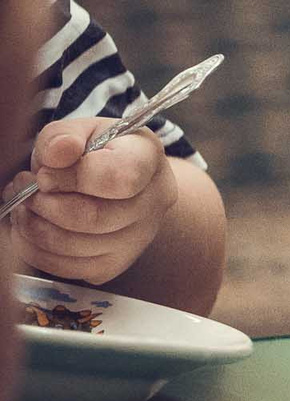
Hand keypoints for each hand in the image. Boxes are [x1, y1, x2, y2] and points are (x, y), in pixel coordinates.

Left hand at [4, 118, 176, 284]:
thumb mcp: (78, 131)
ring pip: (76, 246)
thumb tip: (58, 154)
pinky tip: (31, 228)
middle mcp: (154, 202)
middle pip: (95, 218)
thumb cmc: (92, 153)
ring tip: (24, 208)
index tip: (44, 174)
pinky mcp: (114, 264)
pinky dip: (36, 250)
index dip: (73, 178)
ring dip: (35, 227)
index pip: (120, 177)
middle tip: (26, 192)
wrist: (113, 182)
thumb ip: (63, 136)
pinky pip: (68, 268)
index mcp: (148, 159)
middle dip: (46, 206)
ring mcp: (138, 239)